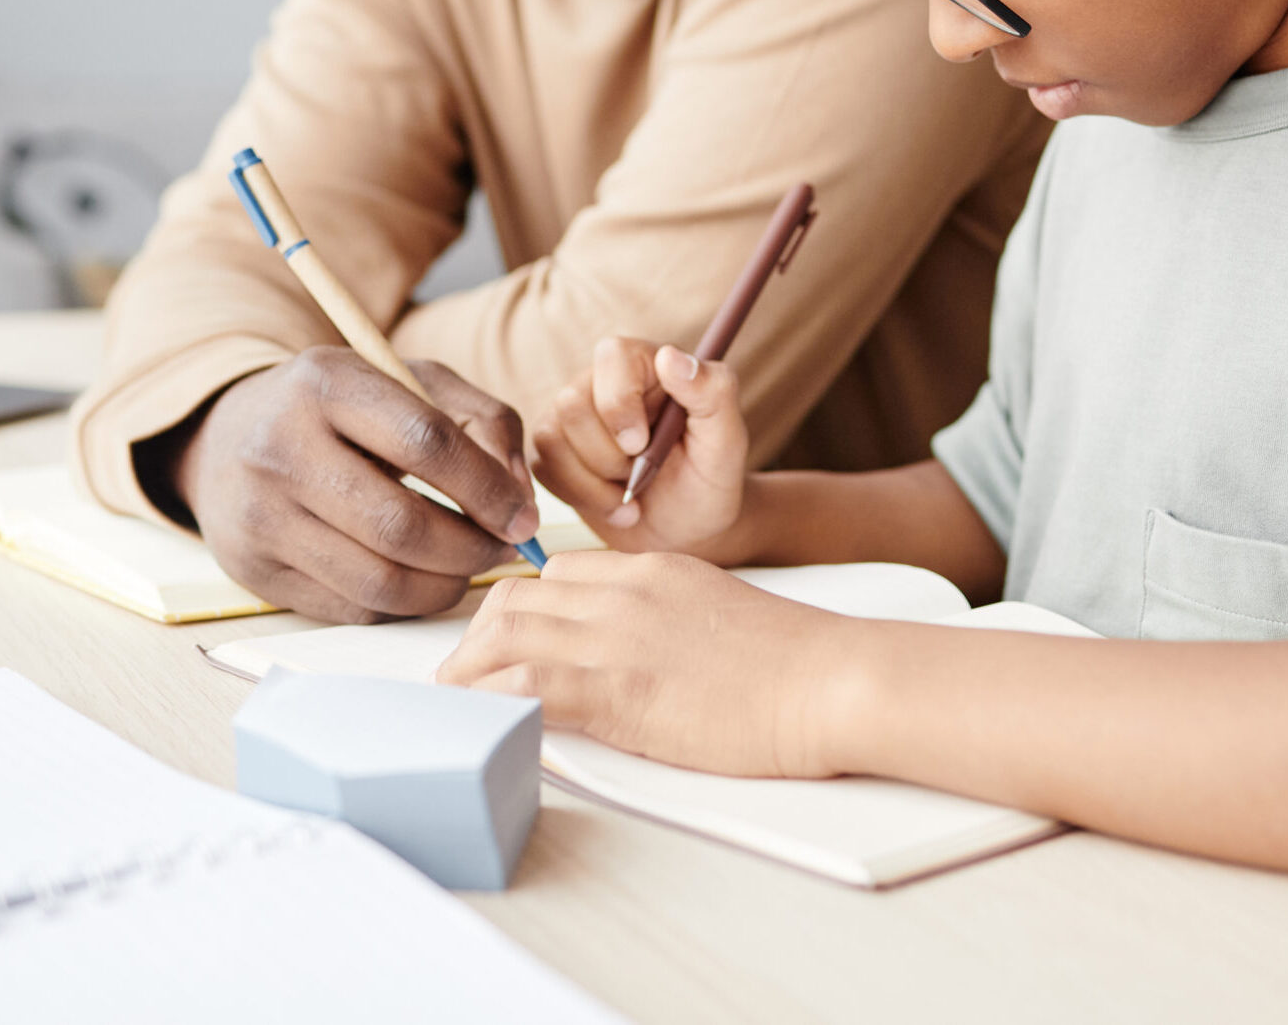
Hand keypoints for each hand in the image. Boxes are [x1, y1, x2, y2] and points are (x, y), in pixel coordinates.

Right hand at [179, 347, 539, 622]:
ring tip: (466, 564)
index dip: (487, 488)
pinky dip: (405, 603)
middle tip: (502, 549)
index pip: (425, 442)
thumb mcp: (413, 383)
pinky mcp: (256, 572)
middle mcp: (280, 448)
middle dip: (471, 549)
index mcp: (325, 383)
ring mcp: (261, 516)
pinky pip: (354, 609)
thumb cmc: (343, 409)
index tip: (522, 517)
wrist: (228, 439)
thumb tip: (521, 503)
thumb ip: (486, 423)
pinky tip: (420, 577)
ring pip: (380, 581)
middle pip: (402, 526)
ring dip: (445, 584)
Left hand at [438, 551, 853, 776]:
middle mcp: (623, 591)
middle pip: (519, 596)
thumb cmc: (793, 664)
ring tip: (457, 700)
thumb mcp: (716, 616)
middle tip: (468, 673)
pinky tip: (476, 718)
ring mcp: (617, 636)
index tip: (506, 639)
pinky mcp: (618, 687)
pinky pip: (525, 683)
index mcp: (651, 569)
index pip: (559, 572)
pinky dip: (488, 698)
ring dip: (470, 669)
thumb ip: (667, 622)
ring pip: (507, 632)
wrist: (829, 680)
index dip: (522, 607)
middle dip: (481, 635)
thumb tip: (642, 658)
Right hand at [530, 337, 750, 554]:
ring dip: (595, 482)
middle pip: (572, 402)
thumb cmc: (710, 478)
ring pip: (551, 436)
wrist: (687, 529)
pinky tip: (615, 505)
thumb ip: (713, 393)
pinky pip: (541, 466)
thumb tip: (672, 356)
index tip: (642, 446)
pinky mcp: (554, 450)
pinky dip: (580, 496)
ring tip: (633, 495)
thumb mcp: (726, 441)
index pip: (612, 356)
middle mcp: (604, 380)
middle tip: (644, 475)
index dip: (619, 405)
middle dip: (609, 455)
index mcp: (648, 364)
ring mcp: (573, 415)